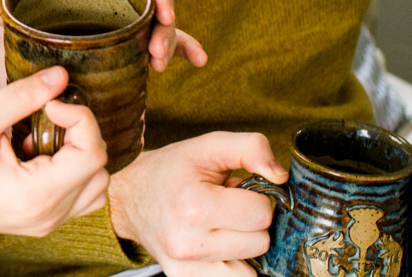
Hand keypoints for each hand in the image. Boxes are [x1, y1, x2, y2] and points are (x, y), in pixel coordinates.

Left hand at [0, 0, 207, 71]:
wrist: (4, 28)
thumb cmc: (10, 5)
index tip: (165, 15)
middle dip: (164, 26)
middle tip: (156, 59)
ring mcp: (116, 14)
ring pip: (155, 22)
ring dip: (169, 40)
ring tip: (158, 68)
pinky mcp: (121, 36)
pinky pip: (155, 37)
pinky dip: (179, 46)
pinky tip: (198, 60)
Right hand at [0, 66, 109, 243]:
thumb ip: (23, 95)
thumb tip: (61, 77)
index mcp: (35, 194)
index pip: (93, 153)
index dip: (80, 117)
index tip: (49, 103)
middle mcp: (47, 215)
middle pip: (100, 169)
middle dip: (81, 133)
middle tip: (47, 115)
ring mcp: (45, 223)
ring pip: (94, 185)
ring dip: (79, 153)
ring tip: (42, 136)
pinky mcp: (39, 221)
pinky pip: (77, 196)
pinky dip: (70, 170)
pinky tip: (37, 153)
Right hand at [108, 132, 287, 275]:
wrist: (130, 197)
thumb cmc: (172, 170)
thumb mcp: (209, 146)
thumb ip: (251, 148)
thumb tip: (281, 177)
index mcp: (194, 206)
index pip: (261, 214)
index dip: (256, 198)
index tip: (235, 190)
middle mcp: (189, 243)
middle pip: (259, 243)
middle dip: (250, 223)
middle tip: (226, 207)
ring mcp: (186, 269)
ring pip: (251, 269)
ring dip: (243, 247)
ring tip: (220, 227)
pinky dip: (232, 265)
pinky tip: (217, 245)